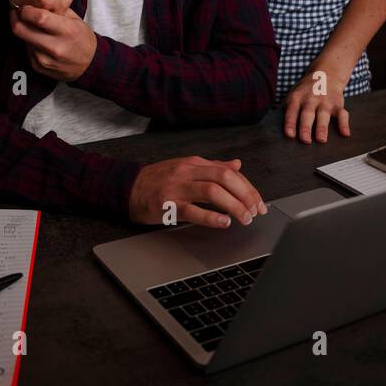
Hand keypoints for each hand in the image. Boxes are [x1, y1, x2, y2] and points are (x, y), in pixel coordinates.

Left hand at [10, 5, 96, 81]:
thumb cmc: (82, 38)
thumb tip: (34, 0)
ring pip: (21, 39)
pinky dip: (28, 42)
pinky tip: (37, 40)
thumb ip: (55, 9)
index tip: (24, 5)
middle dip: (14, 17)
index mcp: (66, 31)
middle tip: (16, 11)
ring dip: (23, 30)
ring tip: (31, 26)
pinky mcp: (38, 67)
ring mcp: (44, 59)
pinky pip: (25, 49)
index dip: (25, 9)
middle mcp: (54, 47)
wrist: (89, 65)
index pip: (38, 17)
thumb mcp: (75, 20)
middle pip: (20, 29)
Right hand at [128, 157, 267, 227]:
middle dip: (245, 195)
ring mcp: (177, 188)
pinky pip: (193, 210)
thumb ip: (213, 167)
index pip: (229, 171)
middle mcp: (187, 172)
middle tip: (256, 211)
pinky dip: (211, 217)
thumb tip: (237, 165)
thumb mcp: (187, 168)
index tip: (259, 203)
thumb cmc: (158, 179)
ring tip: (244, 218)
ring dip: (233, 206)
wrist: (126, 187)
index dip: (248, 187)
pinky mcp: (167, 205)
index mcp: (194, 163)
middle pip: (224, 177)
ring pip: (212, 191)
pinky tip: (224, 223)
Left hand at [282, 68, 351, 143]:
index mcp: (297, 98)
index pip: (292, 111)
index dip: (290, 123)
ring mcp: (325, 101)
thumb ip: (288, 110)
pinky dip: (344, 124)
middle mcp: (311, 99)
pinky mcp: (338, 104)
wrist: (325, 75)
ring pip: (324, 115)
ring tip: (321, 140)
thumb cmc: (305, 92)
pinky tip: (345, 134)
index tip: (290, 135)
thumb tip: (278, 130)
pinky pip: (342, 114)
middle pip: (307, 114)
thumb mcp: (294, 96)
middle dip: (306, 127)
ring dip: (322, 127)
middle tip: (305, 140)